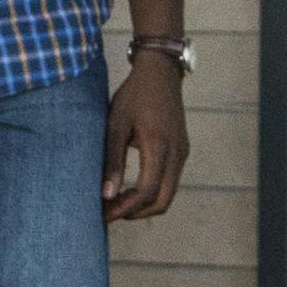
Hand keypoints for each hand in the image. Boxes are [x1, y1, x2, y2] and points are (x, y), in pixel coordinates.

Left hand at [104, 54, 188, 220]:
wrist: (161, 72)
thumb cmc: (134, 95)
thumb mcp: (116, 124)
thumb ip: (112, 160)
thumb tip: (106, 195)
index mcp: (159, 146)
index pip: (146, 192)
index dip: (125, 209)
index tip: (103, 214)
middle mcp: (176, 154)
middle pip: (162, 202)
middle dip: (136, 213)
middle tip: (110, 212)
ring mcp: (182, 153)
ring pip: (168, 194)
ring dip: (144, 205)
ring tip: (117, 201)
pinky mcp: (182, 151)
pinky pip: (170, 182)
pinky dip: (152, 193)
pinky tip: (131, 187)